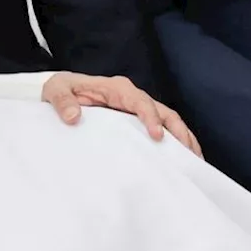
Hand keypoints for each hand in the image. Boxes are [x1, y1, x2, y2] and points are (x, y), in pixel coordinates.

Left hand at [41, 73, 201, 156]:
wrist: (59, 93)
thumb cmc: (60, 89)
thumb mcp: (56, 90)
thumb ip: (62, 101)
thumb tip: (73, 118)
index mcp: (116, 88)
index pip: (140, 101)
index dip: (150, 117)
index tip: (157, 136)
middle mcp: (132, 97)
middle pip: (164, 112)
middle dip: (179, 132)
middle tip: (190, 155)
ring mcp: (136, 109)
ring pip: (168, 121)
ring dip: (183, 139)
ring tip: (195, 162)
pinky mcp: (136, 121)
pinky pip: (161, 129)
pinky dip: (174, 143)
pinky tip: (182, 161)